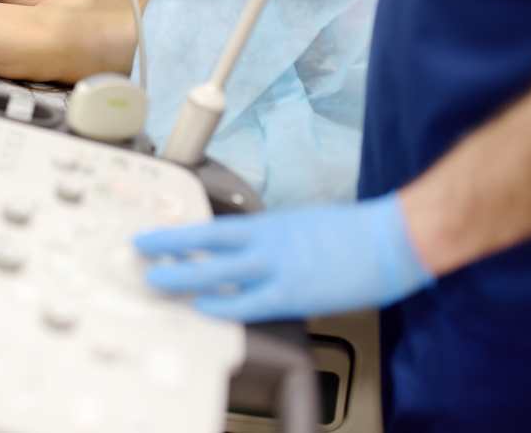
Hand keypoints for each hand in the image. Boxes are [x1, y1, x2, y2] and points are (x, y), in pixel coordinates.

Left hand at [133, 193, 433, 321]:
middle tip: (139, 253)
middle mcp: (265, 242)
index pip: (211, 228)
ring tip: (157, 280)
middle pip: (205, 246)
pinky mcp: (294, 292)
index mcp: (268, 224)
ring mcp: (277, 267)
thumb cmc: (350, 232)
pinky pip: (249, 301)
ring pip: (218, 272)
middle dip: (169, 250)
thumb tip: (247, 252)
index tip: (152, 236)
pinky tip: (202, 306)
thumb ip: (270, 238)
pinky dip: (223, 304)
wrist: (391, 238)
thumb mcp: (300, 224)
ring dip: (185, 276)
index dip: (178, 233)